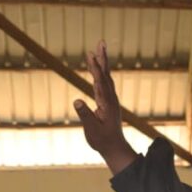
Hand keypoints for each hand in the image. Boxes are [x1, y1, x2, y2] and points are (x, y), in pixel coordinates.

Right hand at [74, 40, 136, 174]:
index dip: (96, 68)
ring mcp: (110, 100)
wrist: (114, 148)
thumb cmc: (102, 141)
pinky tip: (96, 67)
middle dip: (102, 58)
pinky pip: (103, 83)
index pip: (101, 82)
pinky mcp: (107, 102)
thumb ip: (85, 115)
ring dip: (101, 63)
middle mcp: (110, 99)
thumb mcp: (92, 130)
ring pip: (105, 77)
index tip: (91, 55)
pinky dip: (99, 72)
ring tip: (98, 49)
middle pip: (106, 75)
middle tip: (101, 42)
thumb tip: (78, 100)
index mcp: (107, 104)